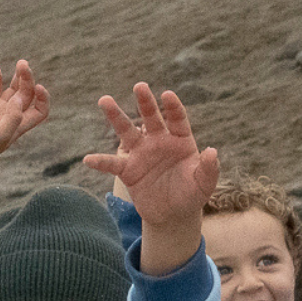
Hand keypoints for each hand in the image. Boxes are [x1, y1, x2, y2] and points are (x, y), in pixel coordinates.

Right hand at [0, 63, 48, 218]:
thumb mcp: (2, 135)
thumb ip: (13, 117)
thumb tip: (20, 98)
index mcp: (21, 124)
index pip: (40, 110)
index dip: (43, 98)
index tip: (39, 87)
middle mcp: (13, 114)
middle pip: (27, 94)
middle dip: (28, 79)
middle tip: (23, 65)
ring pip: (14, 87)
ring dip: (18, 76)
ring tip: (21, 63)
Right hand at [84, 83, 217, 273]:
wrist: (174, 214)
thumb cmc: (191, 194)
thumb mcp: (204, 184)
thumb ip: (208, 169)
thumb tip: (212, 151)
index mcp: (180, 140)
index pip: (177, 119)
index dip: (173, 107)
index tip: (167, 95)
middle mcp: (159, 141)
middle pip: (151, 118)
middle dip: (146, 103)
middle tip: (140, 86)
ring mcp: (141, 153)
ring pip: (127, 131)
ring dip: (116, 117)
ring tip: (105, 100)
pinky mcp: (128, 170)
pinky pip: (112, 164)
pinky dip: (101, 162)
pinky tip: (88, 160)